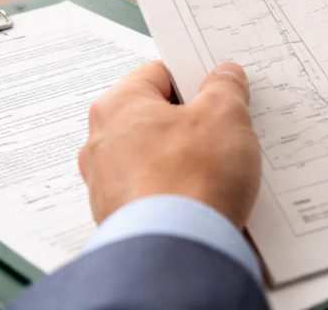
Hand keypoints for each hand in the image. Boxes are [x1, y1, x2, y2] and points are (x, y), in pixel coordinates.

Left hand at [78, 60, 260, 227]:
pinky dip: (178, 192)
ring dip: (185, 159)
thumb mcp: (225, 116)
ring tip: (220, 168)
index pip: (158, 73)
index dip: (194, 77)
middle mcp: (102, 142)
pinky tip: (204, 198)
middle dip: (191, 121)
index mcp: (118, 105)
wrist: (178, 252)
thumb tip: (225, 77)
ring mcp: (107, 184)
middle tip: (225, 128)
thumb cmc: (191, 180)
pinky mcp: (120, 218)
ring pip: (155, 156)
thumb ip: (225, 88)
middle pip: (155, 116)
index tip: (218, 88)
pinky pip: (155, 193)